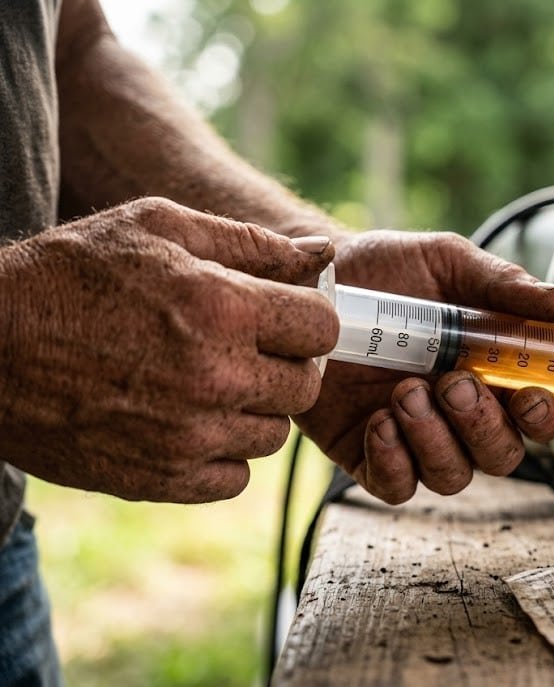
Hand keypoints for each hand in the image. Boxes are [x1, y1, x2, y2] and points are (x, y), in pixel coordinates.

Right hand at [0, 197, 338, 501]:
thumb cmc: (71, 272)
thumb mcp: (157, 228)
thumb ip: (250, 241)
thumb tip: (321, 252)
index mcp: (222, 308)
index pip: (322, 328)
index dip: (308, 320)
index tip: (286, 319)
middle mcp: (215, 377)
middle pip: (306, 388)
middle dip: (286, 365)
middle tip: (248, 351)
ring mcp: (188, 435)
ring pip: (272, 436)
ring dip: (254, 411)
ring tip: (210, 384)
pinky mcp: (159, 478)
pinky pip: (232, 479)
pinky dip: (222, 456)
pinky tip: (191, 423)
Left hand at [294, 229, 553, 504]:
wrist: (318, 278)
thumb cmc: (391, 271)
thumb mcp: (448, 263)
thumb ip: (502, 283)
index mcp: (491, 373)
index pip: (537, 416)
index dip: (544, 418)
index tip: (530, 397)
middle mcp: (459, 414)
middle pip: (500, 456)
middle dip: (484, 427)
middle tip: (453, 383)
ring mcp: (414, 438)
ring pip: (451, 476)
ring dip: (436, 439)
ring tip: (405, 391)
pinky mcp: (367, 453)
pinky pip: (395, 485)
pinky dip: (393, 462)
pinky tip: (379, 421)